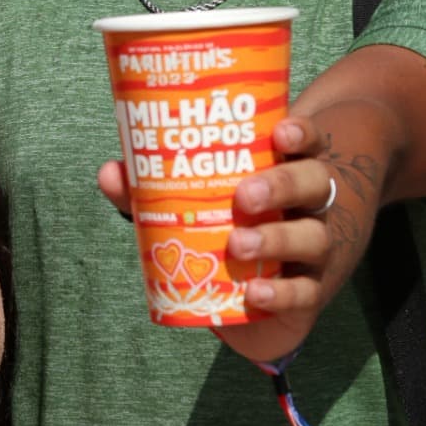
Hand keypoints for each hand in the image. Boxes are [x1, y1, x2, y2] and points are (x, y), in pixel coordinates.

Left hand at [98, 117, 345, 364]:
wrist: (273, 290)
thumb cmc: (233, 225)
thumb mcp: (201, 200)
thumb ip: (156, 188)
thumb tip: (110, 172)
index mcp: (288, 169)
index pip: (306, 142)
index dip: (300, 133)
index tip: (280, 131)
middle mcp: (311, 205)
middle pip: (314, 183)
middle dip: (282, 185)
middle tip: (245, 195)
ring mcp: (315, 248)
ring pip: (312, 237)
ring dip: (276, 239)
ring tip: (237, 244)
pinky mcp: (309, 291)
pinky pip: (304, 293)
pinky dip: (280, 294)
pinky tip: (254, 292)